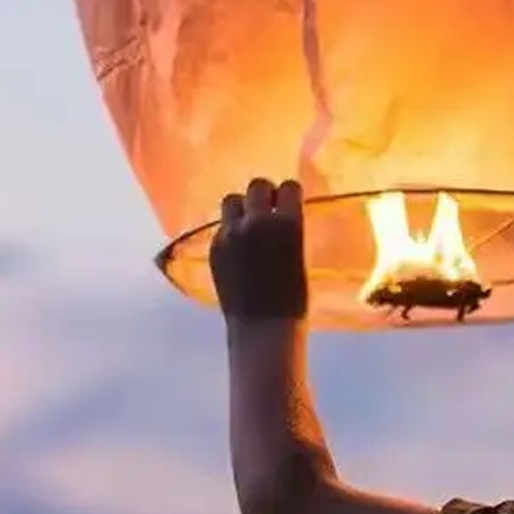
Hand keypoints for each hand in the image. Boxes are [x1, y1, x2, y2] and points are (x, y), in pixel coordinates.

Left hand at [210, 178, 309, 321]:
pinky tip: (237, 250)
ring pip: (232, 200)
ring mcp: (232, 234)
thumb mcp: (298, 254)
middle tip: (268, 212)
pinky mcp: (215, 248)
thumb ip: (287, 229)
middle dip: (264, 195)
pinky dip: (230, 231)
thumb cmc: (293, 297)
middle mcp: (257, 222)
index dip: (289, 195)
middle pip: (257, 185)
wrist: (263, 329)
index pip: (288, 187)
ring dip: (242, 208)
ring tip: (248, 226)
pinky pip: (222, 226)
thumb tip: (280, 213)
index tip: (289, 205)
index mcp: (288, 223)